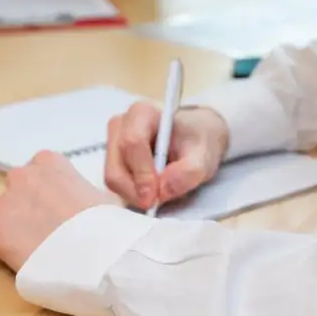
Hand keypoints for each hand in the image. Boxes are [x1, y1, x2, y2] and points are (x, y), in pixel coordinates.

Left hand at [0, 150, 118, 272]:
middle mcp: (21, 176)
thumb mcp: (101, 194)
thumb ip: (81, 190)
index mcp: (48, 161)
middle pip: (20, 190)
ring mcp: (4, 203)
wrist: (91, 253)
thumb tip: (82, 201)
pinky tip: (30, 257)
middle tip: (48, 227)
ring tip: (41, 247)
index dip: (50, 191)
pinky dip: (9, 248)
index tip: (59, 207)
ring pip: (7, 215)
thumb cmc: (103, 222)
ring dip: (19, 227)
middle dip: (30, 206)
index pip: (40, 170)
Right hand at [105, 103, 229, 210]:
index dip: (142, 173)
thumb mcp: (203, 155)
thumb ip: (188, 171)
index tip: (156, 196)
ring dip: (134, 195)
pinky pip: (115, 185)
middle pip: (116, 167)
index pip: (132, 143)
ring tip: (158, 195)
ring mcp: (113, 143)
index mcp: (142, 113)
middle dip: (136, 190)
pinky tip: (150, 192)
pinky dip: (131, 195)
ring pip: (113, 179)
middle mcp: (121, 125)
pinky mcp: (112, 161)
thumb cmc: (196, 140)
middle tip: (157, 202)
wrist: (194, 139)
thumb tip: (163, 189)